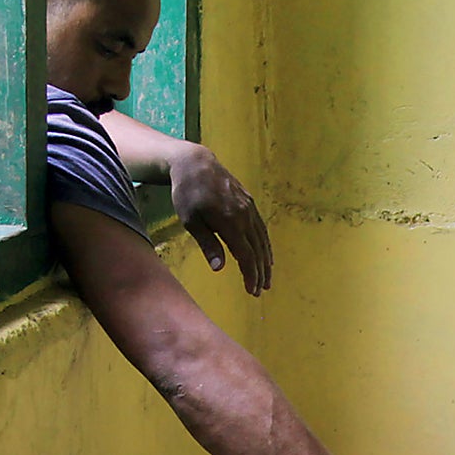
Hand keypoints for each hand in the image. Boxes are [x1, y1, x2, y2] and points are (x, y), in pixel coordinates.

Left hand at [170, 146, 272, 295]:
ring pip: (262, 240)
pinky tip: (265, 254)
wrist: (195, 163)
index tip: (251, 290)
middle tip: (259, 290)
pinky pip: (262, 228)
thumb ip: (207, 244)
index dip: (250, 275)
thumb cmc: (187, 193)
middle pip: (257, 251)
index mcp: (229, 222)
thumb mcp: (190, 221)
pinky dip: (265, 244)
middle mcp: (245, 216)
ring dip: (266, 261)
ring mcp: (250, 208)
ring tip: (266, 278)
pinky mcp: (250, 202)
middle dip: (259, 273)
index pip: (246, 255)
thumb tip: (219, 268)